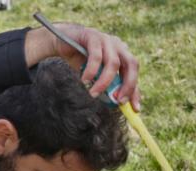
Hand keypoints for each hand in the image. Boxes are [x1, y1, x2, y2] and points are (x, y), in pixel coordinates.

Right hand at [25, 22, 141, 110]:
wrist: (60, 43)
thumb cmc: (80, 60)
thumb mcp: (97, 75)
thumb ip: (108, 85)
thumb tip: (117, 102)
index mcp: (121, 53)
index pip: (134, 73)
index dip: (135, 91)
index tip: (135, 109)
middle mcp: (117, 45)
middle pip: (131, 64)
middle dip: (128, 85)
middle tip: (119, 101)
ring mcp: (106, 39)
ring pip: (113, 63)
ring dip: (104, 82)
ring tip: (93, 94)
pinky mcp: (92, 36)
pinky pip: (96, 57)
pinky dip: (91, 71)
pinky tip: (84, 80)